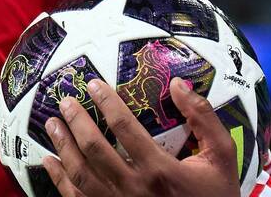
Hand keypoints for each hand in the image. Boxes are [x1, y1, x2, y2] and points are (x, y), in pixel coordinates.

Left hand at [42, 77, 237, 196]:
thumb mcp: (222, 157)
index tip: (93, 85)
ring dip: (63, 146)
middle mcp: (134, 189)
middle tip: (65, 102)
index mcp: (160, 170)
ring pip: (80, 174)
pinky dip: (59, 179)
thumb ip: (203, 118)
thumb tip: (179, 85)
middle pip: (95, 149)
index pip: (125, 127)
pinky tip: (49, 161)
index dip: (106, 102)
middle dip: (76, 121)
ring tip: (52, 124)